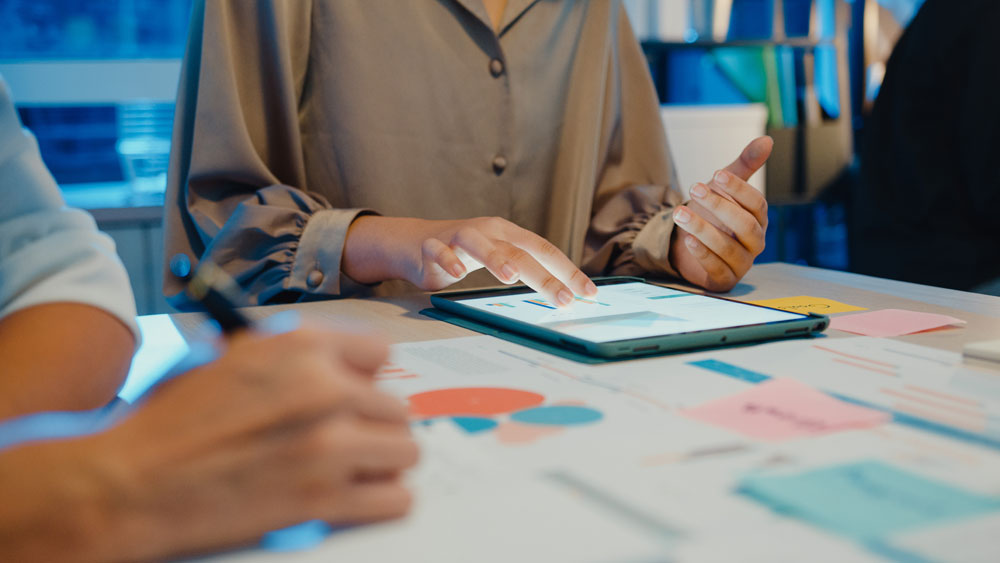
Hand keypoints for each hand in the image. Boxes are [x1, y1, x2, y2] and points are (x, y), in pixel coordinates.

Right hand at [0, 326, 418, 561]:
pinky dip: (383, 502)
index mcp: (300, 346)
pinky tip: (360, 499)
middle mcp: (324, 388)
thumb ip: (290, 357)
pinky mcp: (325, 499)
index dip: (365, 376)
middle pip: (395, 407)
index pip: (380, 353)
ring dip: (384, 463)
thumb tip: (336, 366)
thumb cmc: (169, 420)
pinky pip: (396, 499)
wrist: (129, 483)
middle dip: (374, 425)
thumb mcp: (229, 357)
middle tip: (349, 440)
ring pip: (405, 451)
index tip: (355, 393)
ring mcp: (329, 445)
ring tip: (357, 471)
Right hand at [344, 216, 597, 305]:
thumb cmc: (463, 254)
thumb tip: (564, 295)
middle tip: (563, 299)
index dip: (567, 270)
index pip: (544, 250)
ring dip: (495, 258)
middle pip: (519, 251)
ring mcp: (458, 236)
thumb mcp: (498, 260)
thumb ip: (524, 272)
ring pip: (480, 244)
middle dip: (543, 276)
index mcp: (508, 234)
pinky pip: (439, 251)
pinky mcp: (431, 246)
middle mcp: (487, 231)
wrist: (414, 243)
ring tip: (510, 277)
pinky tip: (457, 274)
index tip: (588, 293)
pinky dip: (448, 260)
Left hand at [670, 137, 770, 291]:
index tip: (715, 173)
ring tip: (680, 213)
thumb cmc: (711, 214)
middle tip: (695, 188)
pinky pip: (716, 268)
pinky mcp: (723, 279)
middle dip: (720, 206)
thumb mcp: (724, 189)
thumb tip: (767, 140)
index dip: (738, 188)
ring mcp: (741, 263)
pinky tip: (687, 239)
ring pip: (728, 248)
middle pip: (746, 226)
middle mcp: (754, 242)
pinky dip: (702, 254)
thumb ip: (744, 166)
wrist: (688, 244)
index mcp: (758, 218)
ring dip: (703, 229)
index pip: (757, 203)